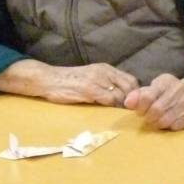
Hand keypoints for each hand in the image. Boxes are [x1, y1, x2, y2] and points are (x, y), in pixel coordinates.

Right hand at [0, 60, 138, 105]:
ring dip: (123, 106)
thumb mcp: (89, 78)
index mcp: (105, 68)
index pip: (130, 80)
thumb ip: (104, 84)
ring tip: (122, 115)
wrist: (48, 79)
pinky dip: (112, 107)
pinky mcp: (89, 90)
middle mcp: (103, 72)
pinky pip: (108, 100)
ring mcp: (97, 80)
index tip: (134, 104)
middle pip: (130, 86)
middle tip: (131, 112)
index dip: (135, 93)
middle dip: (133, 100)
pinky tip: (110, 113)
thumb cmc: (68, 82)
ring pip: (121, 94)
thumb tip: (120, 98)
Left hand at [124, 73, 183, 129]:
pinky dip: (168, 127)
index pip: (148, 96)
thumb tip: (127, 103)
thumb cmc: (169, 91)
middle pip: (155, 111)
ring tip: (156, 120)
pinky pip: (174, 126)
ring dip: (156, 124)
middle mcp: (177, 91)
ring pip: (164, 121)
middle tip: (147, 117)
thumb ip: (139, 94)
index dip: (140, 107)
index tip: (139, 111)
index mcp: (165, 82)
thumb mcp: (154, 87)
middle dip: (148, 117)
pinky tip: (168, 122)